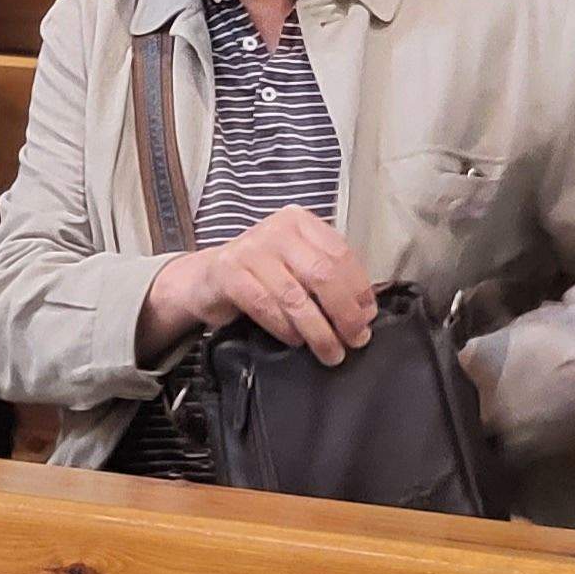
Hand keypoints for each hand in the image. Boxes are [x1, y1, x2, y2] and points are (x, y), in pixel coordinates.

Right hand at [143, 207, 376, 364]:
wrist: (207, 279)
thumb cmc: (262, 275)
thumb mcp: (297, 265)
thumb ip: (329, 279)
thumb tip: (365, 310)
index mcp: (300, 222)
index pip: (340, 253)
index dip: (359, 288)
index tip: (368, 316)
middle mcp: (276, 229)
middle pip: (322, 274)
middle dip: (344, 312)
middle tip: (355, 339)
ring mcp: (250, 249)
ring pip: (295, 296)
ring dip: (318, 330)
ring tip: (331, 351)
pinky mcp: (229, 273)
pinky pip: (265, 306)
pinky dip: (285, 328)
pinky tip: (296, 340)